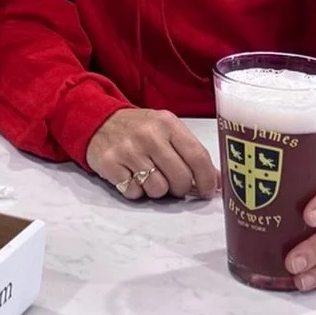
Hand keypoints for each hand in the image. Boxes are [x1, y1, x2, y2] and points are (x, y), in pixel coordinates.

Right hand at [85, 108, 218, 199]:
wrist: (98, 122)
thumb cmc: (139, 129)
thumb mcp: (166, 129)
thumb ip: (190, 151)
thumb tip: (218, 180)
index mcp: (167, 123)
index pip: (197, 156)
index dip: (207, 179)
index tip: (208, 191)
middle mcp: (148, 135)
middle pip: (180, 177)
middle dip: (181, 188)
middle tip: (175, 185)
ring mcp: (128, 150)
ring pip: (158, 189)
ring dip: (157, 190)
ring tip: (150, 177)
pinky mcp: (110, 164)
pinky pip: (134, 193)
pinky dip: (136, 190)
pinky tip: (132, 176)